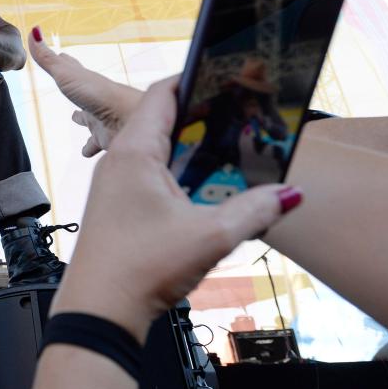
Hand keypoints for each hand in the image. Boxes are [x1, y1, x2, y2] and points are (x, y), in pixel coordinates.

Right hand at [28, 27, 141, 156]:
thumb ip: (47, 59)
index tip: (62, 55)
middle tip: (70, 85)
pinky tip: (86, 152)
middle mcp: (94, 99)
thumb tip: (33, 31)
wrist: (129, 121)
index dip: (65, 62)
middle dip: (75, 89)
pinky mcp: (106, 139)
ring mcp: (101, 119)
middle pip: (82, 92)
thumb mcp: (67, 75)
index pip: (73, 69)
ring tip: (76, 120)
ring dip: (84, 120)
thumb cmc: (99, 95)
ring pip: (90, 119)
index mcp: (85, 82)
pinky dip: (89, 148)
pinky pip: (95, 144)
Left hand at [51, 77, 302, 342]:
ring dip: (187, 150)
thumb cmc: (139, 269)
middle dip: (198, 117)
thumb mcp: (210, 237)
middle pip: (159, 121)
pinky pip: (146, 176)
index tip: (224, 77)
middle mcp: (118, 163)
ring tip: (224, 153)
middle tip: (235, 117)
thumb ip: (254, 210)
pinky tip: (197, 192)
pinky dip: (173, 174)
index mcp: (134, 154)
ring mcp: (112, 186)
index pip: (162, 95)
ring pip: (153, 151)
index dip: (194, 80)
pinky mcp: (115, 208)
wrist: (98, 311)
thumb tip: (289, 194)